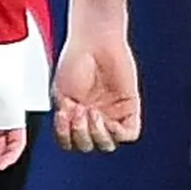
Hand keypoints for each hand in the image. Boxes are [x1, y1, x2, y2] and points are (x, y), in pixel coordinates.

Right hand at [51, 28, 142, 152]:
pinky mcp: (130, 108)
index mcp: (75, 115)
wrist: (95, 43)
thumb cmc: (75, 61)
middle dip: (80, 134)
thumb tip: (68, 136)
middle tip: (78, 112)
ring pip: (107, 145)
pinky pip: (128, 134)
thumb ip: (64, 118)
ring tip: (91, 112)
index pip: (70, 142)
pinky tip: (108, 121)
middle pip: (88, 146)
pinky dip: (116, 133)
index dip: (65, 136)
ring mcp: (112, 113)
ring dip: (97, 135)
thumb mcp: (60, 94)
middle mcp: (94, 117)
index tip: (63, 117)